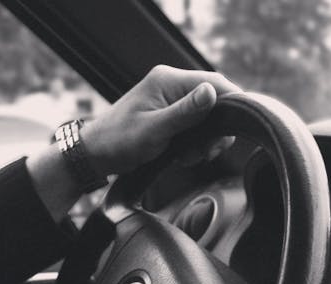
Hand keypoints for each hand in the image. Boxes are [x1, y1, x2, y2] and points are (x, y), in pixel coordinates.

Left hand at [83, 65, 240, 175]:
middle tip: (205, 152)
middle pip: (214, 101)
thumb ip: (186, 112)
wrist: (95, 154)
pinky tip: (181, 155)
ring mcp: (171, 99)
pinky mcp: (170, 114)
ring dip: (203, 141)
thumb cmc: (119, 141)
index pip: (215, 82)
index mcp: (168, 80)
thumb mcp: (155, 130)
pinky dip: (194, 143)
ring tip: (187, 156)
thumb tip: (213, 92)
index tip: (234, 129)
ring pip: (207, 117)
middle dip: (215, 130)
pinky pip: (195, 126)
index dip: (232, 104)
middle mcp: (172, 84)